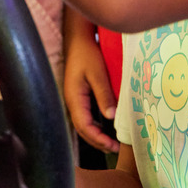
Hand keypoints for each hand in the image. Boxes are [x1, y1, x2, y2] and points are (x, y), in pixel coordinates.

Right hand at [63, 23, 119, 152]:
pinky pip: (86, 116)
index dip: (98, 139)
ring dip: (96, 135)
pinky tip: (106, 128)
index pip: (84, 127)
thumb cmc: (87, 53)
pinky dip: (95, 126)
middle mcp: (72, 102)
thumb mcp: (97, 73)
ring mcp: (74, 99)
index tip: (113, 146)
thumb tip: (111, 117)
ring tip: (112, 143)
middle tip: (116, 148)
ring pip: (83, 124)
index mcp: (74, 98)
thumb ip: (103, 95)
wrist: (78, 38)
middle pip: (82, 130)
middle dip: (98, 142)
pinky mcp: (78, 96)